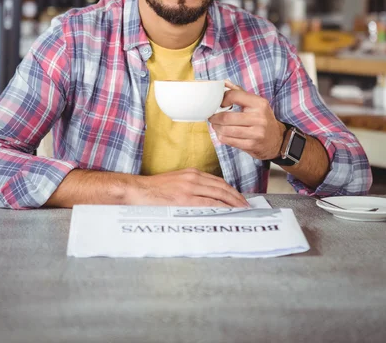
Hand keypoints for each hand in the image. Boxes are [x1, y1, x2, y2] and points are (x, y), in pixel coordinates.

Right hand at [128, 168, 249, 207]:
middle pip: (222, 187)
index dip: (231, 190)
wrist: (138, 190)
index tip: (239, 198)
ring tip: (241, 210)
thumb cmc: (155, 189)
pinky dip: (220, 207)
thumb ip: (191, 186)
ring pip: (218, 194)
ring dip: (232, 203)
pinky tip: (227, 212)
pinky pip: (208, 203)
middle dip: (236, 197)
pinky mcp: (184, 199)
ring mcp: (189, 188)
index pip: (218, 181)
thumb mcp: (176, 182)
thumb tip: (206, 198)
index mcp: (192, 173)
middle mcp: (193, 178)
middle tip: (246, 206)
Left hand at [209, 80, 284, 160]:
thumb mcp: (256, 103)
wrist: (277, 140)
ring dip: (217, 128)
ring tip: (216, 126)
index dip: (222, 99)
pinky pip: (229, 141)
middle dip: (214, 117)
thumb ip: (239, 92)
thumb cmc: (262, 118)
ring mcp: (256, 133)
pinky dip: (222, 137)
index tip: (219, 104)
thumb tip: (224, 83)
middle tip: (211, 117)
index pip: (234, 96)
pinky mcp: (252, 145)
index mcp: (259, 103)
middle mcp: (259, 118)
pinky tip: (222, 134)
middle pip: (227, 117)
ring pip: (226, 130)